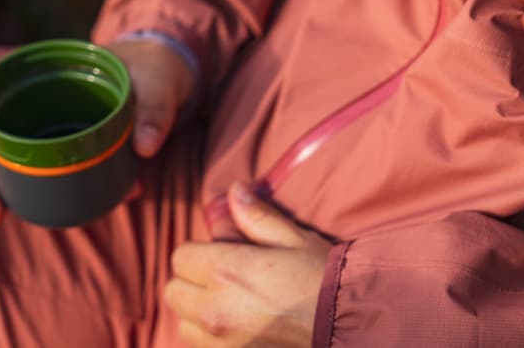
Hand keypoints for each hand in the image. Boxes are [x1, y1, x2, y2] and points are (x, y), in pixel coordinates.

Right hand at [0, 38, 194, 224]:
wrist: (167, 75)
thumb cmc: (155, 71)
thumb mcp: (161, 84)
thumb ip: (156, 111)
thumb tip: (144, 149)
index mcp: (52, 71)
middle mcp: (41, 99)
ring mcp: (51, 126)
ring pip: (11, 158)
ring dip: (4, 189)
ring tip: (2, 217)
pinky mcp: (69, 149)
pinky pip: (45, 172)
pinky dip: (46, 194)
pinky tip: (61, 214)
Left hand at [165, 182, 332, 346]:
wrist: (349, 328)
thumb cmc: (324, 280)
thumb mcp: (294, 239)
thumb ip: (256, 217)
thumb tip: (233, 191)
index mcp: (226, 271)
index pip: (181, 256)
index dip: (200, 252)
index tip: (223, 254)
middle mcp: (214, 310)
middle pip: (174, 292)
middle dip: (193, 282)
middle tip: (225, 280)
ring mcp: (220, 344)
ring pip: (184, 324)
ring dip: (199, 314)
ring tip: (232, 307)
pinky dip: (212, 339)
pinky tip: (240, 329)